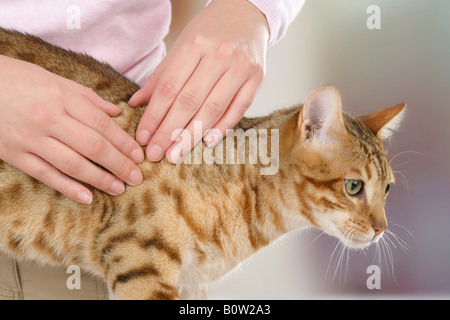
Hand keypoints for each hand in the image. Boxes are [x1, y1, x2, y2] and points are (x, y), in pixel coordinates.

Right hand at [0, 56, 143, 203]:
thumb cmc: (15, 78)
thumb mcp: (52, 79)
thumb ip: (86, 97)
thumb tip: (116, 110)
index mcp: (61, 97)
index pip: (101, 124)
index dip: (123, 142)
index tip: (138, 155)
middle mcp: (48, 118)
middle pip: (93, 146)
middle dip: (119, 164)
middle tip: (137, 177)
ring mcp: (30, 138)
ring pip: (73, 164)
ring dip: (100, 179)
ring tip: (119, 188)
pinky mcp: (13, 154)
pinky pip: (45, 175)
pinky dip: (68, 187)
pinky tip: (87, 197)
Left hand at [129, 0, 268, 162]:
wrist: (247, 14)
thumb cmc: (210, 31)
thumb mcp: (181, 45)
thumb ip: (161, 75)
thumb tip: (137, 103)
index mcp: (194, 44)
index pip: (169, 88)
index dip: (154, 116)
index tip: (142, 137)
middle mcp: (219, 55)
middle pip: (189, 102)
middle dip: (169, 132)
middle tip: (154, 154)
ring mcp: (241, 67)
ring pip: (213, 108)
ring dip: (192, 136)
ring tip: (175, 154)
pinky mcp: (257, 78)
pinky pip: (239, 108)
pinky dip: (223, 127)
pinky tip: (207, 142)